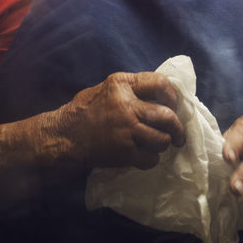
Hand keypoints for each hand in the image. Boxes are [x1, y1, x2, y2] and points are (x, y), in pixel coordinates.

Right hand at [53, 72, 185, 170]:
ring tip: (158, 144)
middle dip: (177, 127)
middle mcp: (126, 106)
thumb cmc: (86, 111)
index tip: (173, 104)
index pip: (160, 83)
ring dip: (163, 144)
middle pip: (167, 116)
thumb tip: (163, 93)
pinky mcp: (123, 152)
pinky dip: (151, 159)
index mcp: (121, 85)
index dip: (172, 95)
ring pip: (162, 139)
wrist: (64, 137)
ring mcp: (126, 130)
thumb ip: (133, 88)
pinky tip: (143, 155)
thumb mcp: (107, 88)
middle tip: (178, 134)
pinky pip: (151, 158)